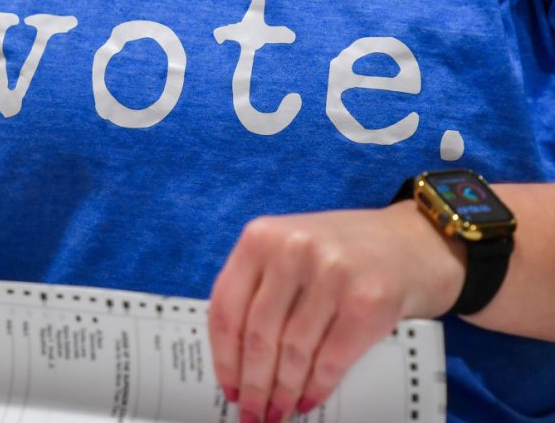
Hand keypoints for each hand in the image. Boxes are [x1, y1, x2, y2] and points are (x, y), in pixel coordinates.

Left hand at [208, 201, 464, 422]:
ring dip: (283, 391)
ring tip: (278, 412)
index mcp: (262, 237)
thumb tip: (236, 359)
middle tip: (252, 412)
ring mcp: (332, 273)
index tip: (227, 387)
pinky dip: (317, 387)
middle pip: (258, 334)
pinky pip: (331, 359)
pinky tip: (308, 400)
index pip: (226, 308)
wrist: (417, 241)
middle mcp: (293, 249)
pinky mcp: (367, 300)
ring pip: (293, 351)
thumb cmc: (345, 253)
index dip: (224, 357)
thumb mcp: (291, 251)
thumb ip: (261, 288)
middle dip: (253, 383)